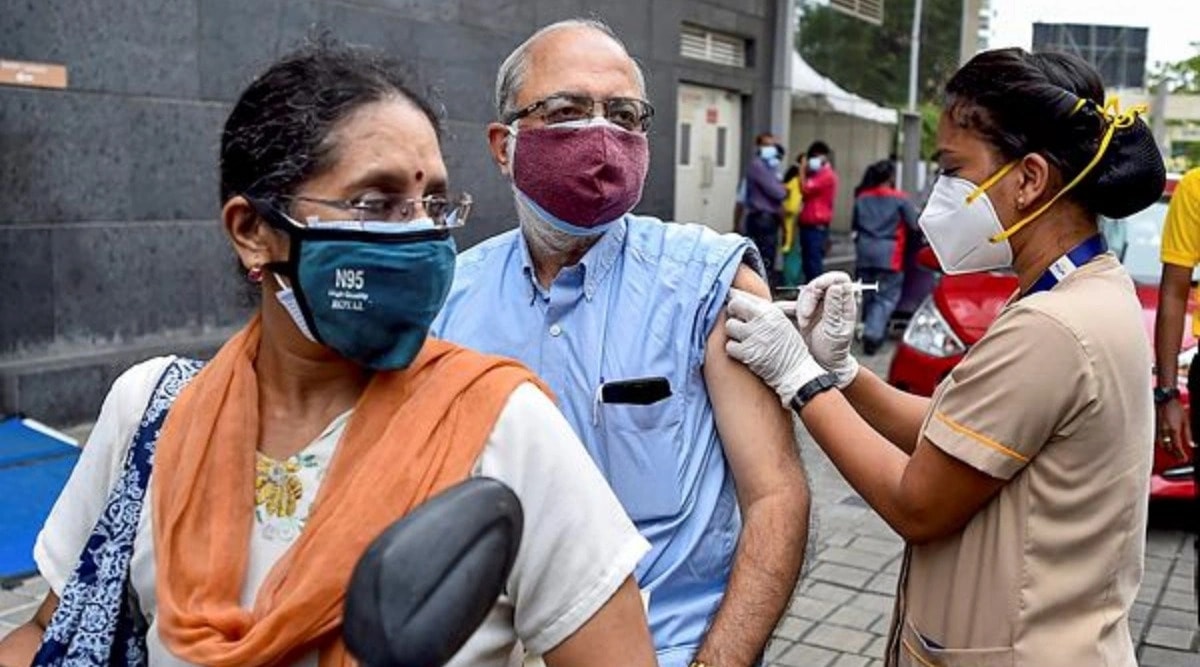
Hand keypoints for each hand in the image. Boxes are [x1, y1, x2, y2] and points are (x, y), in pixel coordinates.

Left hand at [725, 288, 826, 404]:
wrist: (796, 372)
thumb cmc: (788, 348)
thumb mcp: (781, 322)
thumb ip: (761, 310)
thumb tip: (736, 297)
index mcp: (771, 310)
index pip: (742, 295)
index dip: (733, 298)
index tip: (728, 299)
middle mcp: (763, 320)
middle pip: (733, 306)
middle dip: (732, 313)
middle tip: (738, 322)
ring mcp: (754, 336)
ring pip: (729, 326)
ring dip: (733, 333)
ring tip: (744, 339)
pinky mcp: (747, 353)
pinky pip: (729, 346)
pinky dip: (734, 350)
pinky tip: (744, 352)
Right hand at [786, 272, 859, 387]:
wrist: (822, 365)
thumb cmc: (834, 350)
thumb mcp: (835, 330)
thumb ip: (835, 308)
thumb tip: (836, 286)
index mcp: (844, 303)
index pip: (839, 279)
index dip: (827, 280)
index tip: (817, 291)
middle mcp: (831, 302)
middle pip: (818, 284)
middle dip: (809, 298)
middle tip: (806, 317)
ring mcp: (817, 306)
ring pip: (804, 293)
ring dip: (799, 307)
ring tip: (803, 324)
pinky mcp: (802, 312)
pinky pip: (792, 304)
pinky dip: (786, 309)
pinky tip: (784, 317)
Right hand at [1155, 398, 1191, 460]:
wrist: (1163, 398)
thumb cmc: (1174, 406)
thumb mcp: (1186, 420)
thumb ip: (1188, 434)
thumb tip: (1192, 444)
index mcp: (1173, 429)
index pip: (1176, 447)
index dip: (1180, 455)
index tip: (1184, 459)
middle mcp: (1163, 431)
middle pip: (1167, 448)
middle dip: (1172, 454)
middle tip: (1178, 457)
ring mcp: (1155, 429)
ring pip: (1159, 444)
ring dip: (1166, 450)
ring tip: (1171, 452)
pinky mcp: (1151, 427)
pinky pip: (1155, 439)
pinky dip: (1159, 443)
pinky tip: (1163, 444)